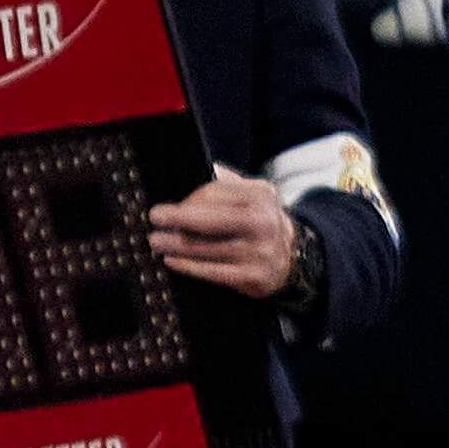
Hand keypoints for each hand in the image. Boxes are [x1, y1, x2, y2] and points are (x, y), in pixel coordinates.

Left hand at [150, 165, 298, 299]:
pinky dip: (189, 267)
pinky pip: (213, 272)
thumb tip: (207, 170)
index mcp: (261, 197)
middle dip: (177, 219)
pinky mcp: (253, 277)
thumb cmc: (261, 222)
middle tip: (154, 218)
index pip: (214, 194)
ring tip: (156, 242)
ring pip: (206, 248)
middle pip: (209, 221)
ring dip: (175, 245)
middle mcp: (263, 223)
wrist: (293, 258)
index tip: (168, 208)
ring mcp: (259, 252)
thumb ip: (230, 182)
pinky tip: (173, 261)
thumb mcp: (256, 196)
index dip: (187, 201)